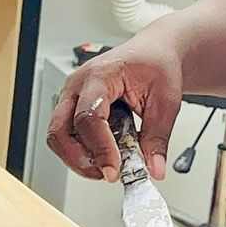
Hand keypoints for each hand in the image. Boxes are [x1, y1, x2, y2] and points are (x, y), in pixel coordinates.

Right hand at [47, 21, 183, 181]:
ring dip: (79, 159)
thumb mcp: (166, 101)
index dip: (100, 148)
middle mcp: (78, 85)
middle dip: (79, 159)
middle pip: (59, 130)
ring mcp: (72, 96)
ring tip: (110, 166)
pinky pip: (67, 135)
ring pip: (58, 136)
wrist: (153, 53)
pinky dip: (83, 151)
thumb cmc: (156, 65)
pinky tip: (106, 155)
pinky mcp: (74, 107)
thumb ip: (158, 137)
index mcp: (101, 75)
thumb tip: (153, 168)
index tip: (114, 169)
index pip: (88, 117)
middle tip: (107, 174)